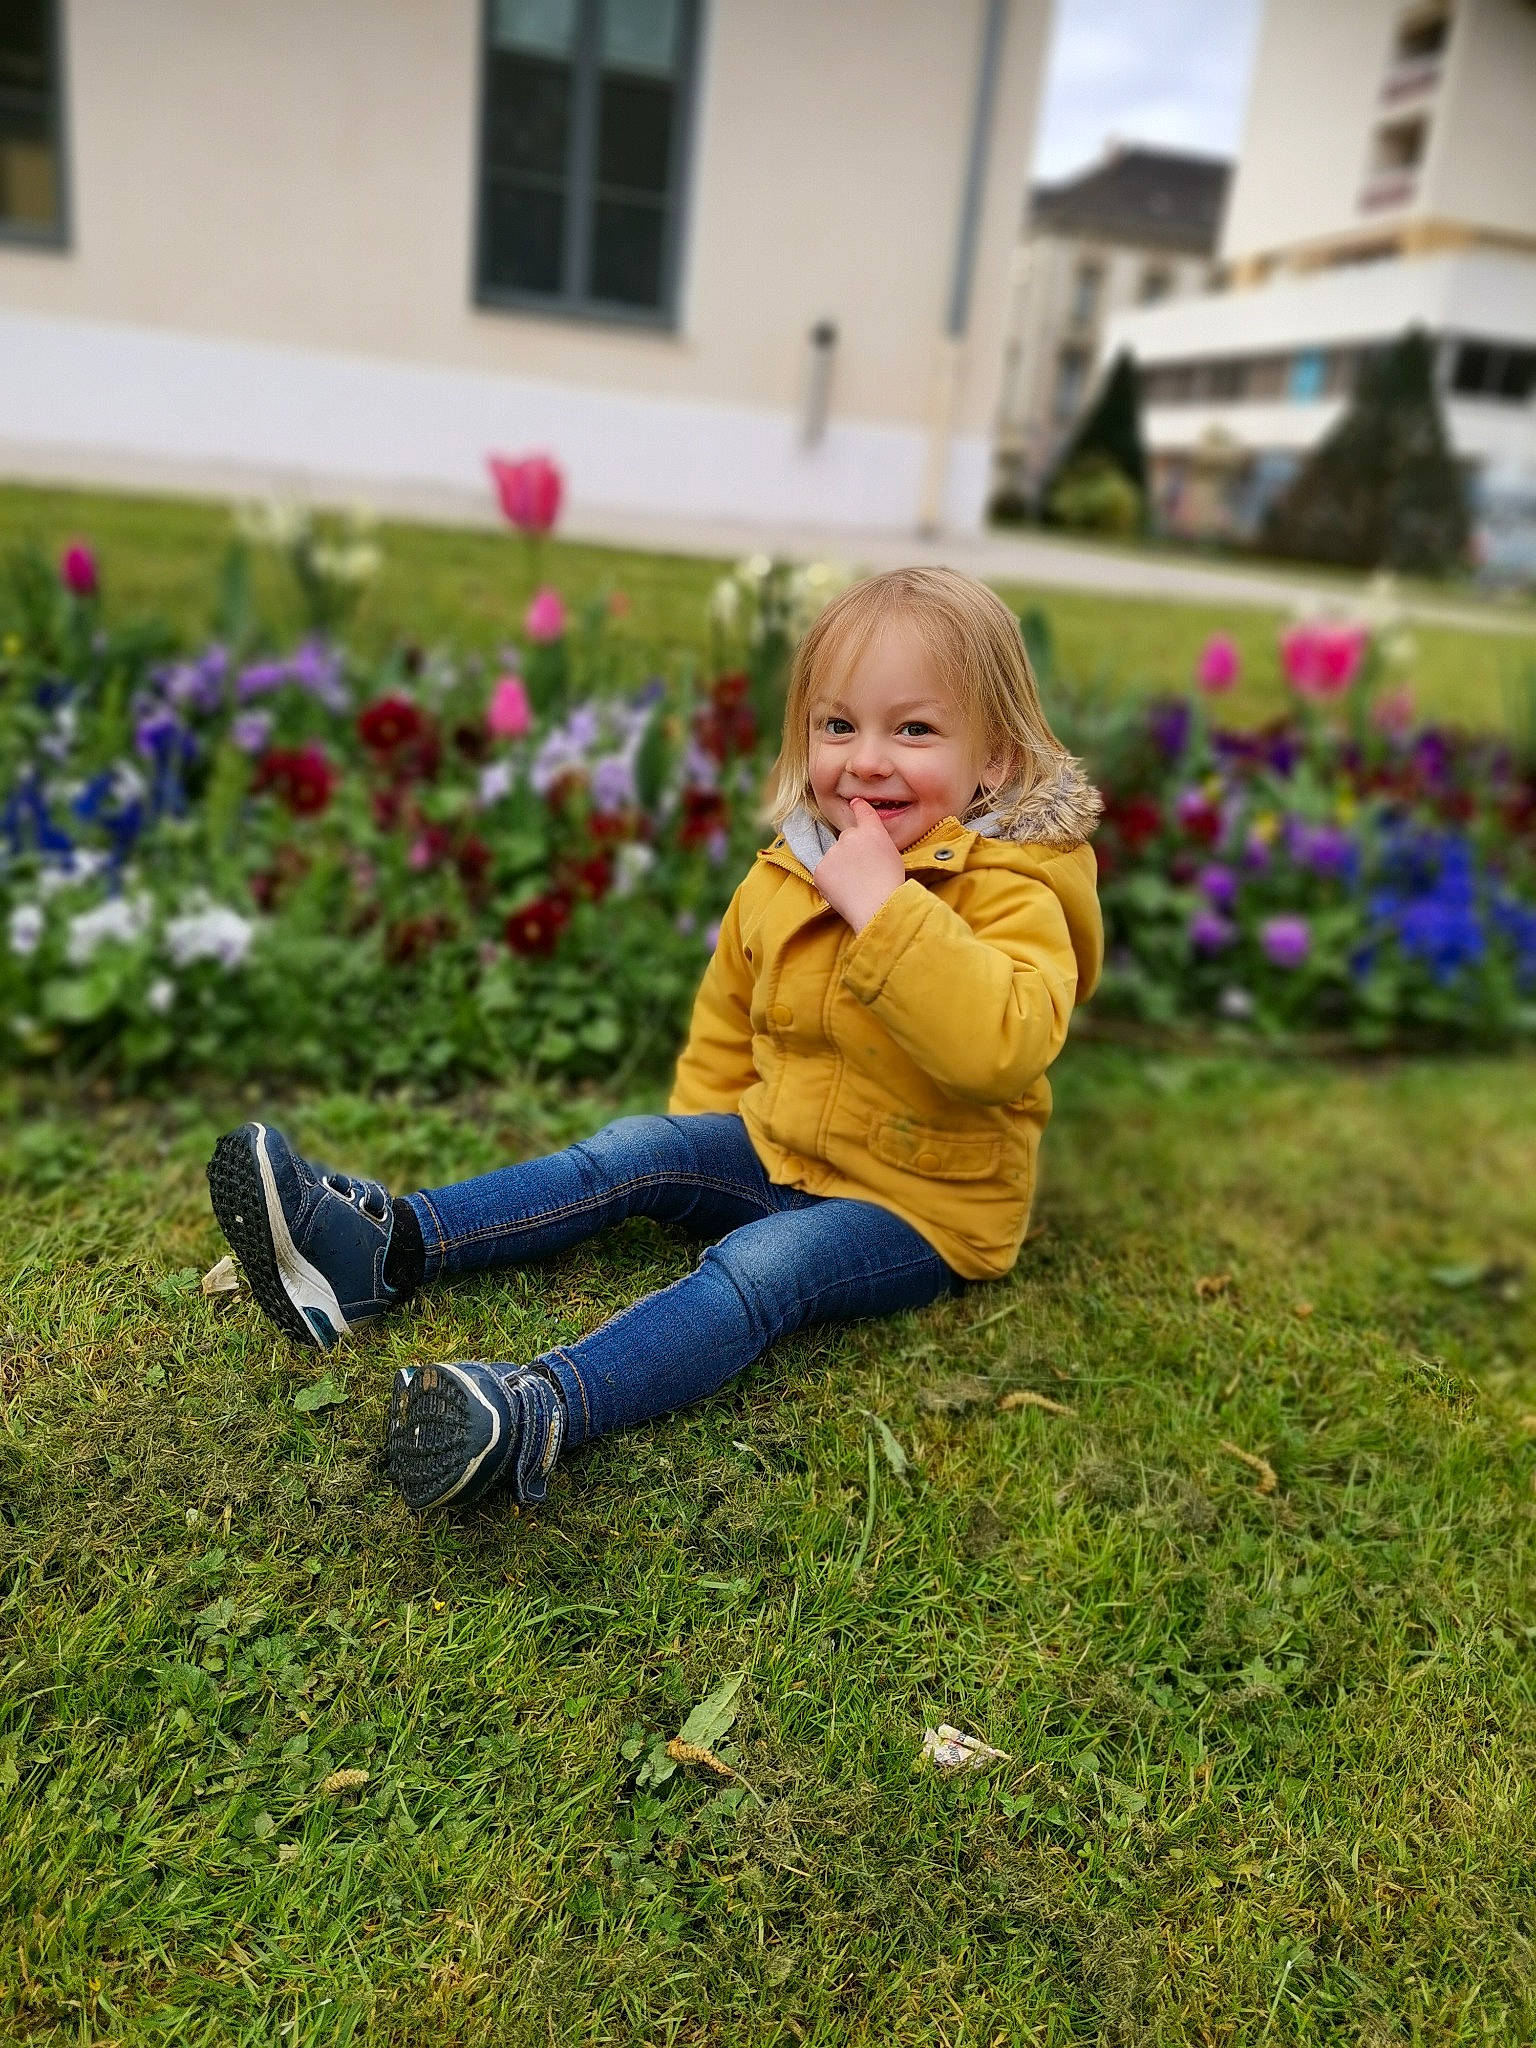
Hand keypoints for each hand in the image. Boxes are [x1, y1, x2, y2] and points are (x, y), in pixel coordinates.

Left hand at [814, 798, 906, 931]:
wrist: (878, 907)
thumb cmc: (891, 886)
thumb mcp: (893, 856)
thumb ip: (878, 842)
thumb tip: (866, 842)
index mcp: (872, 832)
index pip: (863, 812)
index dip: (858, 807)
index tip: (855, 803)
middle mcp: (850, 836)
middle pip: (846, 839)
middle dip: (851, 853)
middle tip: (864, 873)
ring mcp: (832, 852)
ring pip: (834, 857)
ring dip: (840, 868)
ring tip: (856, 886)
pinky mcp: (820, 869)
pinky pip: (824, 873)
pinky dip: (830, 882)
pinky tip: (844, 891)